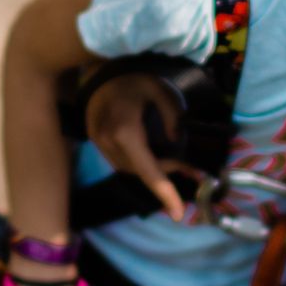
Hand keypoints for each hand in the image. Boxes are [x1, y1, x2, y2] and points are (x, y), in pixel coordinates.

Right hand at [83, 73, 188, 221]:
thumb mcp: (160, 90)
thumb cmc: (133, 77)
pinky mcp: (96, 141)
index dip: (165, 194)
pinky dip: (139, 163)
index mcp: (126, 132)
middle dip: (165, 175)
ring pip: (129, 170)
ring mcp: (100, 143)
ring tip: (175, 162)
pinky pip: (120, 161)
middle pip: (141, 172)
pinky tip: (153, 155)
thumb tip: (177, 142)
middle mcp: (109, 143)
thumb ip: (172, 116)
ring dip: (152, 170)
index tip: (178, 214)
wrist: (99, 71)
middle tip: (189, 168)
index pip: (149, 171)